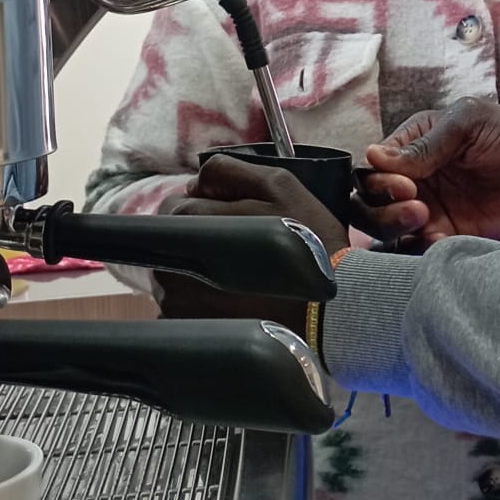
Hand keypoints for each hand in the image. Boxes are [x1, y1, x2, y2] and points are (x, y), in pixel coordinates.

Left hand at [152, 153, 425, 329]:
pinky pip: (186, 305)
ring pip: (177, 273)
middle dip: (198, 235)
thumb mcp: (280, 185)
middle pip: (171, 240)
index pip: (174, 205)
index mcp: (189, 224)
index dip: (202, 203)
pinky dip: (204, 299)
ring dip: (199, 268)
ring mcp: (177, 302)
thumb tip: (193, 182)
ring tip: (241, 274)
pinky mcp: (189, 330)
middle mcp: (172, 265)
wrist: (329, 313)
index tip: (229, 212)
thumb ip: (230, 170)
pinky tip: (236, 299)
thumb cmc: (308, 244)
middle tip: (239, 243)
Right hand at [366, 100, 499, 244]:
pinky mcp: (451, 239)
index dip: (380, 180)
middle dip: (382, 210)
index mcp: (417, 145)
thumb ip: (427, 142)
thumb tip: (376, 156)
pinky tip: (442, 241)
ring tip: (428, 223)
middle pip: (371, 203)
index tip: (406, 185)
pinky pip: (418, 252)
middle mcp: (418, 180)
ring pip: (388, 232)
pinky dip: (420, 251)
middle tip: (416, 208)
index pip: (374, 167)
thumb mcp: (472, 123)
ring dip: (396, 231)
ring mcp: (433, 212)